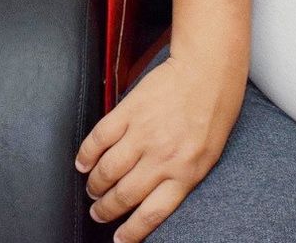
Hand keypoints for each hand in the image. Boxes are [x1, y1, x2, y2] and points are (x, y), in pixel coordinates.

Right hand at [74, 55, 244, 242]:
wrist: (207, 70)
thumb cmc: (213, 111)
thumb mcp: (207, 155)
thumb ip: (181, 175)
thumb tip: (155, 193)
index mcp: (185, 173)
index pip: (152, 214)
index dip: (132, 232)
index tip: (119, 240)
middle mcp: (162, 158)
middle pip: (124, 195)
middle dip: (106, 210)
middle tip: (98, 212)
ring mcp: (143, 134)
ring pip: (108, 170)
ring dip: (95, 184)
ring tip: (91, 189)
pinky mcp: (129, 111)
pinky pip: (100, 138)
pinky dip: (87, 153)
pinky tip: (82, 161)